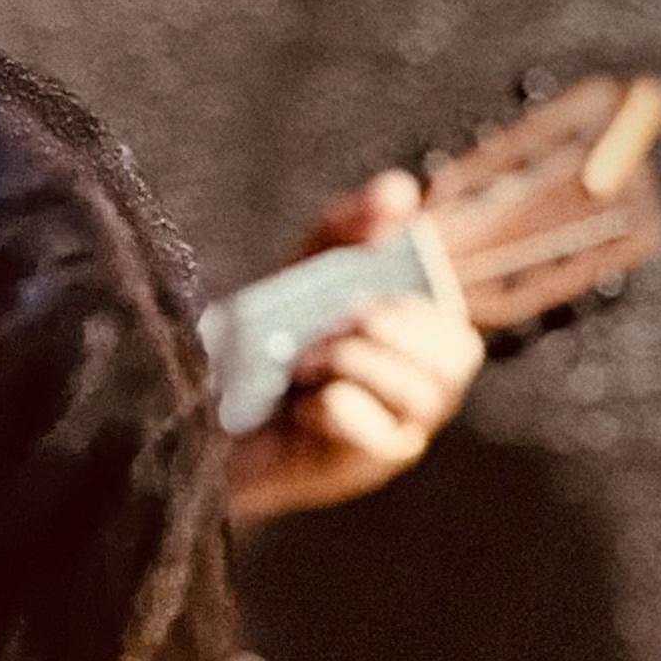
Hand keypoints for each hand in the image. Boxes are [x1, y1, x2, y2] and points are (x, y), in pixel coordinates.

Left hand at [223, 171, 484, 525]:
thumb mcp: (306, 270)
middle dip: (388, 328)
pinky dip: (337, 407)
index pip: (456, 326)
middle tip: (329, 329)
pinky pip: (378, 433)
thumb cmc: (266, 342)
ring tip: (304, 364)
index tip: (357, 294)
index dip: (417, 303)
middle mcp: (420, 394)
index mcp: (418, 346)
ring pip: (421, 392)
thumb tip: (400, 191)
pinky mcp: (365, 469)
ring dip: (356, 362)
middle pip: (456, 358)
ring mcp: (398, 435)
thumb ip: (351, 225)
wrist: (204, 413)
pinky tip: (303, 408)